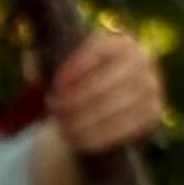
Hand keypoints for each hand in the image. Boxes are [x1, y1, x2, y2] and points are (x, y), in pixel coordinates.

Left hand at [48, 28, 165, 154]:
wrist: (104, 113)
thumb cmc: (78, 87)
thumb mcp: (60, 71)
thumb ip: (41, 63)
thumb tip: (31, 70)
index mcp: (121, 42)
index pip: (100, 49)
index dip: (76, 68)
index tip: (55, 86)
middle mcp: (143, 60)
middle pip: (108, 81)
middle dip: (77, 100)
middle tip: (55, 113)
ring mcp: (151, 87)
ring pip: (116, 107)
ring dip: (85, 121)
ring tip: (62, 129)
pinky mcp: (153, 115)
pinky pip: (127, 128)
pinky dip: (100, 137)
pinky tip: (79, 142)